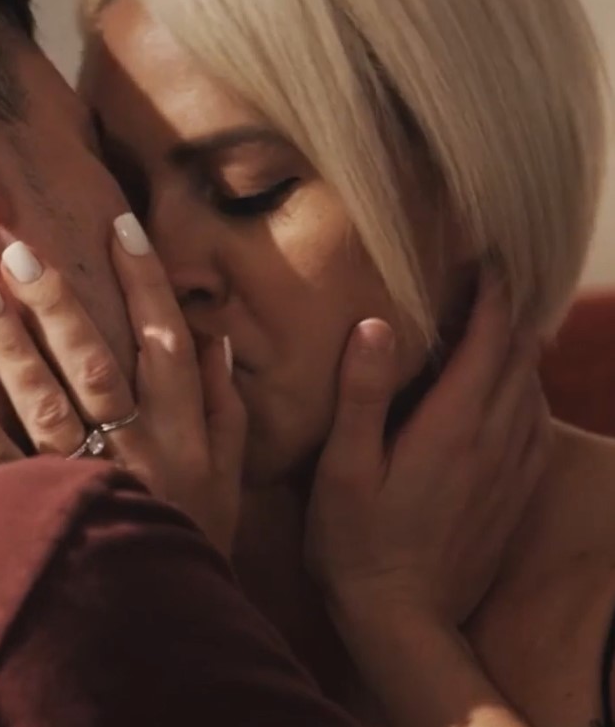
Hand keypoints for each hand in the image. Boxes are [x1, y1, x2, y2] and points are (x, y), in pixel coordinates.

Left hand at [0, 213, 245, 555]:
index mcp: (182, 430)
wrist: (164, 618)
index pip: (166, 341)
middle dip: (61, 305)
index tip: (120, 226)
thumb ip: (226, 406)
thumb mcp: (229, 473)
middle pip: (95, 363)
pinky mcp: (43, 508)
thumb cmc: (198, 533)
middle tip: (23, 251)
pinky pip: (3, 465)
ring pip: (45, 403)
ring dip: (13, 349)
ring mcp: (84, 477)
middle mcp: (133, 445)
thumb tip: (215, 340)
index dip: (145, 282)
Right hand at [305, 277, 550, 627]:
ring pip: (533, 389)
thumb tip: (375, 325)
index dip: (492, 295)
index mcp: (453, 426)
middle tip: (491, 281)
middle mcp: (493, 441)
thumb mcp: (344, 469)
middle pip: (519, 358)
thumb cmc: (359, 542)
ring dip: (520, 350)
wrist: (405, 620)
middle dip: (510, 313)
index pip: (489, 341)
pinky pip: (536, 425)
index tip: (486, 260)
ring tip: (500, 325)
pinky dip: (528, 391)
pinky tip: (512, 389)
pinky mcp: (515, 494)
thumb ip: (362, 395)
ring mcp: (510, 470)